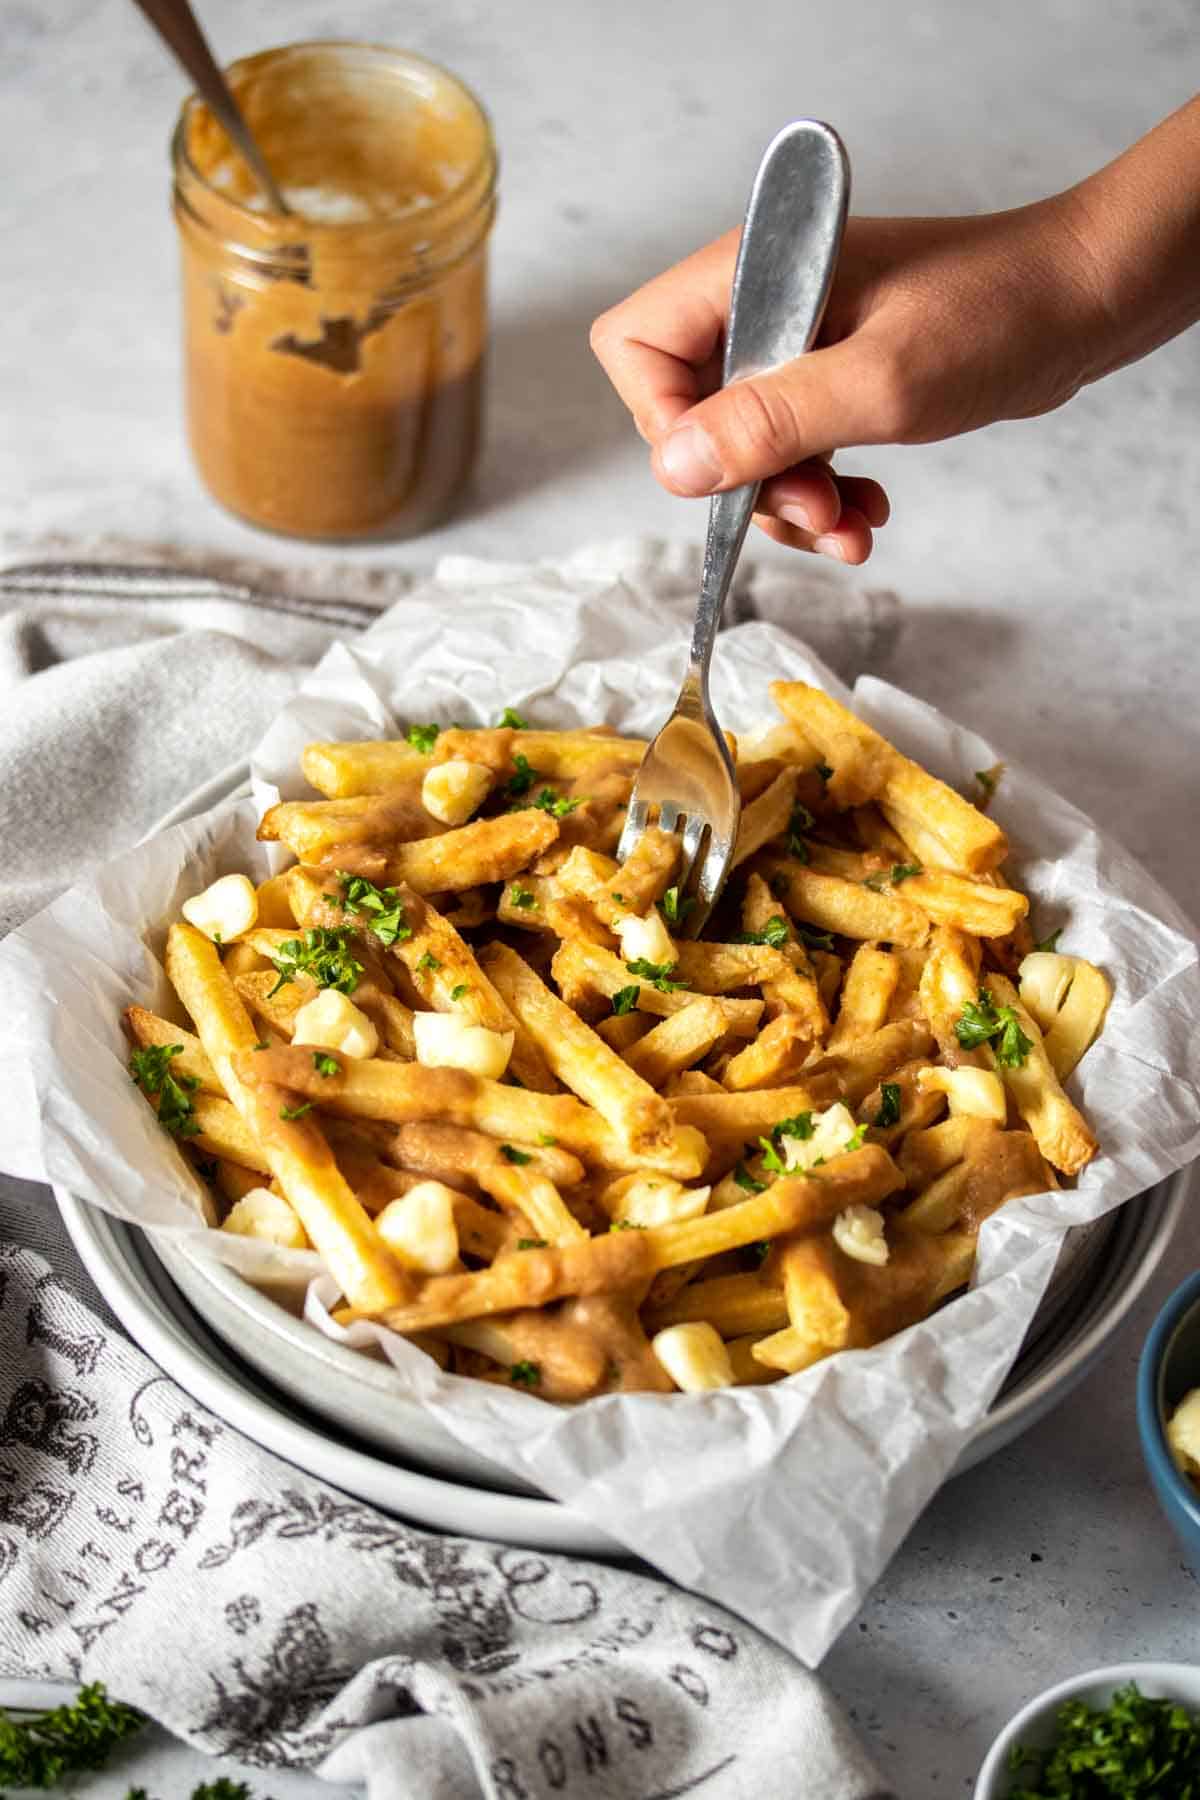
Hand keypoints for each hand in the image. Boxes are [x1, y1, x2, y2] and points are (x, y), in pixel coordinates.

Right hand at [590, 195, 1106, 563]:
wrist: (1084, 299)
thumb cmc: (997, 315)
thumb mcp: (880, 383)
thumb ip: (772, 423)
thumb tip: (673, 469)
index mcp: (754, 272)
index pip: (636, 348)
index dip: (664, 424)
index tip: (728, 477)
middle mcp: (761, 300)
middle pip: (686, 410)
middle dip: (747, 481)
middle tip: (815, 510)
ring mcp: (794, 339)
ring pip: (741, 445)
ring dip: (789, 503)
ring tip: (851, 527)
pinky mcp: (830, 373)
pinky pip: (791, 450)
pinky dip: (821, 493)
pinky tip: (867, 512)